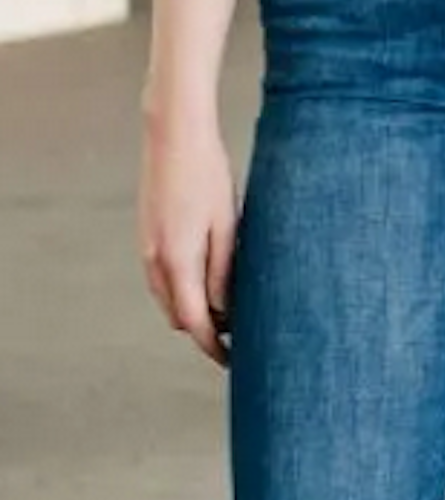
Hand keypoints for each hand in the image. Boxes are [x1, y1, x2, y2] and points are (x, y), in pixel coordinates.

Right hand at [139, 117, 238, 365]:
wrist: (174, 138)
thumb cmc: (208, 176)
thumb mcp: (227, 225)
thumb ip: (224, 270)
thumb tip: (224, 311)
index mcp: (178, 261)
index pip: (194, 322)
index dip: (212, 346)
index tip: (232, 361)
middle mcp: (156, 261)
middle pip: (179, 315)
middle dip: (205, 331)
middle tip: (240, 337)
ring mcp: (147, 248)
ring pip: (169, 298)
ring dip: (194, 311)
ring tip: (229, 313)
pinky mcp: (148, 236)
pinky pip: (163, 278)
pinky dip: (183, 290)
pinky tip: (207, 282)